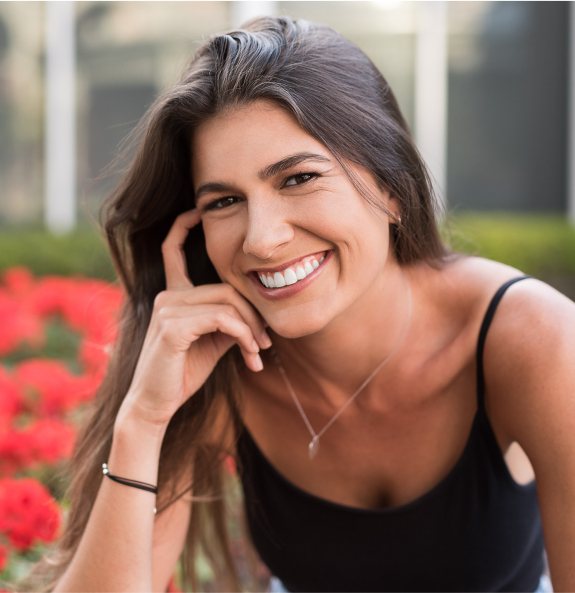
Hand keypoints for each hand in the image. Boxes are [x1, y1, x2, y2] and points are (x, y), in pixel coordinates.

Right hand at [118, 209, 270, 427]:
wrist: (156, 405)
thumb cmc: (183, 372)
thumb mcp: (212, 342)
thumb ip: (229, 322)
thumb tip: (257, 316)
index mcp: (173, 296)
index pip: (171, 250)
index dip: (182, 228)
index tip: (196, 211)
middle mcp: (167, 296)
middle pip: (226, 287)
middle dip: (253, 315)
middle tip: (267, 342)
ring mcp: (167, 309)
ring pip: (228, 303)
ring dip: (252, 330)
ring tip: (259, 354)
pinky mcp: (173, 327)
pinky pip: (222, 319)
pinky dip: (244, 336)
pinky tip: (250, 356)